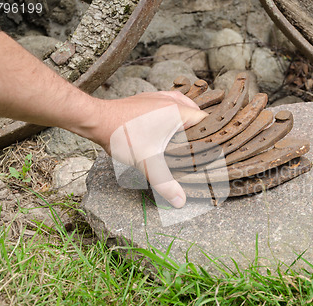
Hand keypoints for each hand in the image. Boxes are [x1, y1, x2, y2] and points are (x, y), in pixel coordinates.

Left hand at [89, 91, 207, 207]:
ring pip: (182, 105)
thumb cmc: (121, 135)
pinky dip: (173, 112)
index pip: (207, 119)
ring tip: (190, 135)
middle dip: (202, 128)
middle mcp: (170, 100)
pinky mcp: (146, 99)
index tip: (217, 147)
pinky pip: (168, 102)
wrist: (95, 118)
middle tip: (204, 146)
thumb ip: (165, 182)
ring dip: (188, 118)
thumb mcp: (147, 162)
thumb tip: (180, 201)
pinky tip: (169, 124)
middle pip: (196, 112)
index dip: (215, 132)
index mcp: (177, 111)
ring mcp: (157, 97)